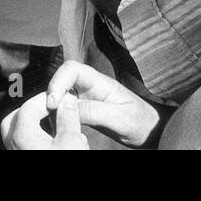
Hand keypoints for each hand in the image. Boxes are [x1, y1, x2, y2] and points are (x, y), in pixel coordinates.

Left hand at [1, 91, 88, 149]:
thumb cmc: (65, 165)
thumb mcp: (72, 141)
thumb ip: (68, 117)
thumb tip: (67, 100)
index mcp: (21, 136)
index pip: (28, 106)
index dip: (48, 98)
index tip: (63, 98)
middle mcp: (14, 145)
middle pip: (15, 118)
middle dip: (33, 110)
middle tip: (52, 109)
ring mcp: (16, 153)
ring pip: (17, 132)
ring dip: (34, 124)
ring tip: (56, 125)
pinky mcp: (23, 157)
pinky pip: (24, 145)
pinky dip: (35, 138)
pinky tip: (54, 141)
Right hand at [47, 60, 162, 147]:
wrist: (151, 131)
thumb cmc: (141, 123)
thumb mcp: (121, 119)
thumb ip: (96, 112)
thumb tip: (68, 108)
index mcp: (101, 82)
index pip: (72, 69)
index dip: (58, 81)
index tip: (53, 102)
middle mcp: (91, 86)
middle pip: (63, 78)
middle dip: (51, 93)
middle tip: (49, 113)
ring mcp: (87, 97)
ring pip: (62, 92)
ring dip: (53, 104)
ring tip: (53, 122)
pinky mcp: (85, 108)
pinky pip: (66, 106)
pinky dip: (58, 114)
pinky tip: (60, 126)